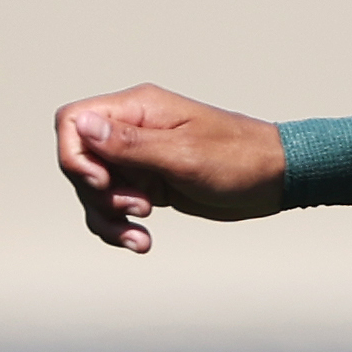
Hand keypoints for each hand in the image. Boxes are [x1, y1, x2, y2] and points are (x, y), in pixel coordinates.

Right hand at [55, 87, 281, 250]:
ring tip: (139, 238)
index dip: (74, 155)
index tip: (101, 183)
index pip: (73, 122)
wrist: (277, 179)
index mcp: (138, 109)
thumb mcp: (184, 154)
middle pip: (80, 162)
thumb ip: (130, 144)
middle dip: (98, 194)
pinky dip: (120, 227)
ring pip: (95, 190)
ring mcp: (139, 159)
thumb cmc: (240, 158)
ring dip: (108, 218)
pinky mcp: (148, 184)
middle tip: (140, 209)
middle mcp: (132, 131)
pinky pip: (115, 207)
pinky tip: (141, 242)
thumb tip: (82, 126)